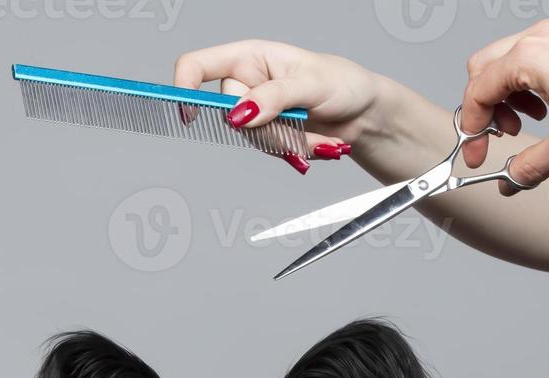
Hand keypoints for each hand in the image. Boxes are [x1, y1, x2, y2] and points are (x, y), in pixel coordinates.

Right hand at [173, 40, 385, 167]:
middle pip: (227, 113)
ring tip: (311, 133)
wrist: (364, 113)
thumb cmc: (342, 83)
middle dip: (263, 127)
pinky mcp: (268, 132)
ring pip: (247, 137)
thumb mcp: (311, 84)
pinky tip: (310, 141)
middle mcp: (248, 80)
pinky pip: (264, 149)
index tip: (191, 115)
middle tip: (297, 125)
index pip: (198, 65)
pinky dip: (289, 150)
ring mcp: (256, 109)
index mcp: (250, 55)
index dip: (184, 87)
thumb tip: (239, 114)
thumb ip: (273, 97)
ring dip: (281, 142)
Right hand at [459, 16, 548, 189]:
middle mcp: (542, 35)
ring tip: (534, 118)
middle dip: (488, 104)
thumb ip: (529, 167)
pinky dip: (538, 76)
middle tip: (506, 133)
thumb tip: (509, 182)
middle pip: (486, 67)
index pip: (478, 92)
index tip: (479, 152)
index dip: (472, 128)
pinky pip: (543, 49)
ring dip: (513, 91)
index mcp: (530, 57)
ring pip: (513, 55)